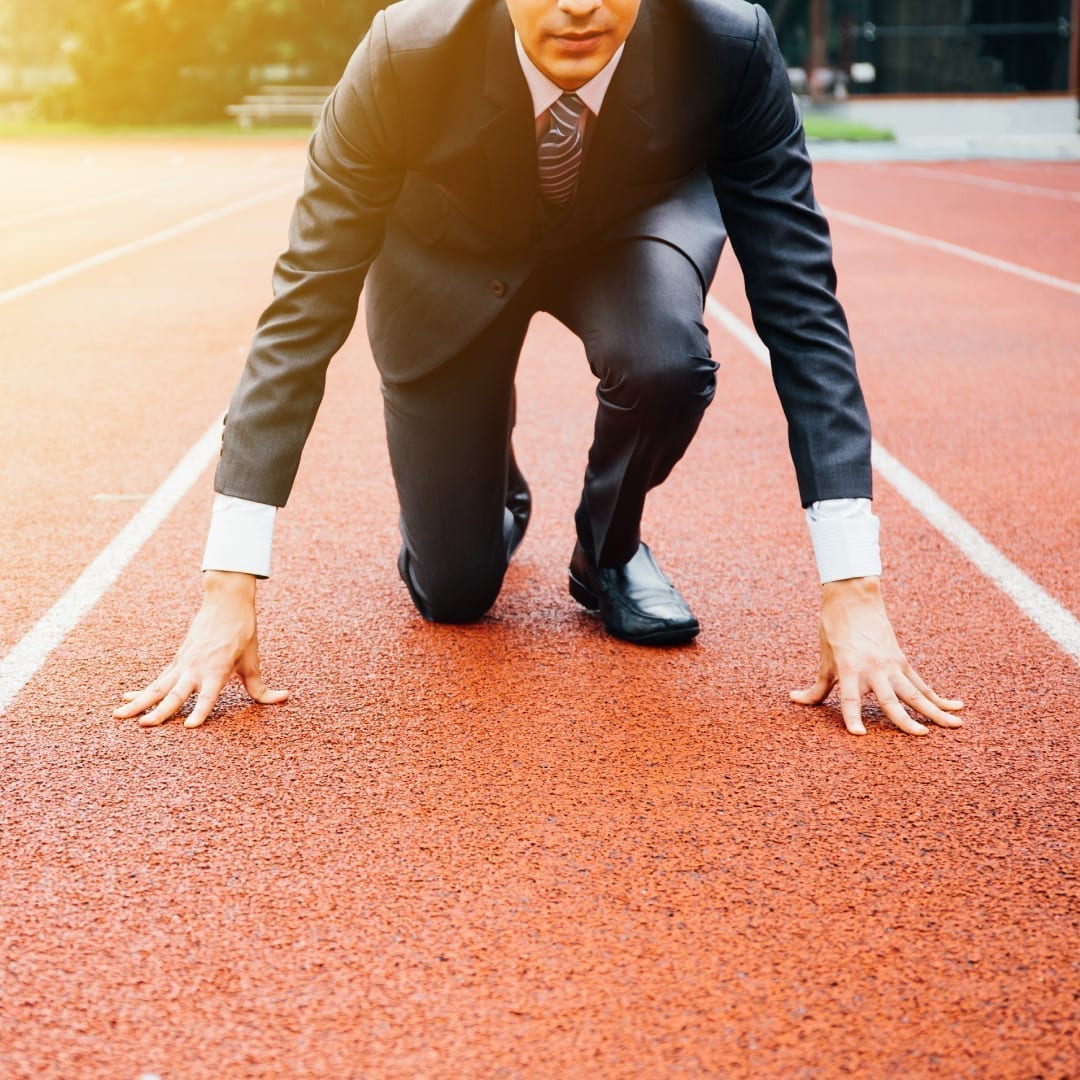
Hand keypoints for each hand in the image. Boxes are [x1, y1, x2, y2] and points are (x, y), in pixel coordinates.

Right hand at [113, 570, 288, 728]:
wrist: (225, 602)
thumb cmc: (242, 633)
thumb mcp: (253, 660)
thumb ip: (261, 687)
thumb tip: (284, 698)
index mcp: (218, 669)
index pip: (210, 696)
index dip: (202, 711)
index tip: (191, 727)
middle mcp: (197, 669)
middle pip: (176, 694)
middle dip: (160, 711)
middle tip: (145, 725)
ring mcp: (183, 665)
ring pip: (157, 688)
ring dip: (138, 702)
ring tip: (118, 716)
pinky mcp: (176, 662)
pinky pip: (156, 680)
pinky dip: (141, 691)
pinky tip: (125, 700)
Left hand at [790, 576, 963, 735]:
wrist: (854, 599)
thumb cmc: (834, 630)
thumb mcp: (824, 659)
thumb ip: (816, 687)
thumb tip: (795, 700)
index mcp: (849, 669)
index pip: (850, 699)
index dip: (852, 716)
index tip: (858, 734)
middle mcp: (873, 669)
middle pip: (892, 700)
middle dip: (906, 720)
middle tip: (921, 736)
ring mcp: (891, 666)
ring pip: (916, 694)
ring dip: (935, 711)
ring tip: (955, 726)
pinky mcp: (902, 662)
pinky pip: (922, 684)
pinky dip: (938, 697)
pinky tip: (955, 707)